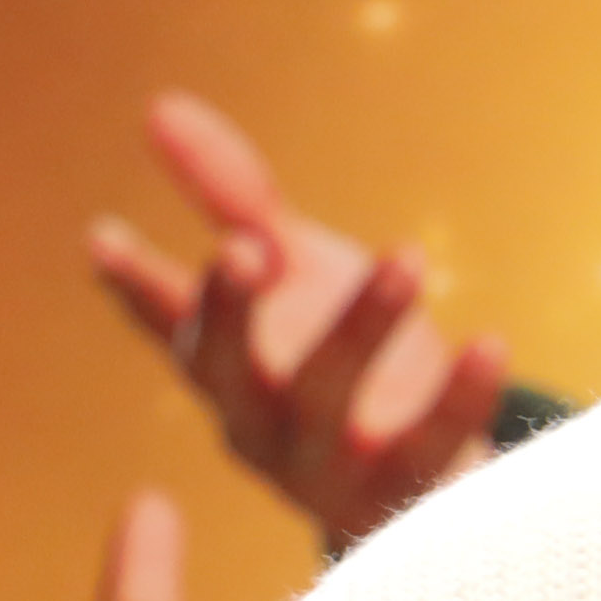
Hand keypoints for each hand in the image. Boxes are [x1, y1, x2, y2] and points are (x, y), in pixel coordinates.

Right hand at [85, 89, 511, 550]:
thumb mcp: (292, 273)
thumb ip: (233, 199)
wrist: (428, 489)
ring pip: (337, 403)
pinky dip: (464, 398)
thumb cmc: (347, 367)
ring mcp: (331, 469)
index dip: (136, 286)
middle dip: (234, 311)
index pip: (173, 325)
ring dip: (365, 329)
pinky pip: (435, 447)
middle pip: (232, 373)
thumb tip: (158, 107)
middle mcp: (262, 426)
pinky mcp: (410, 493)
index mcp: (225, 374)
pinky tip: (493, 343)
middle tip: (246, 246)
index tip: (106, 238)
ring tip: (406, 254)